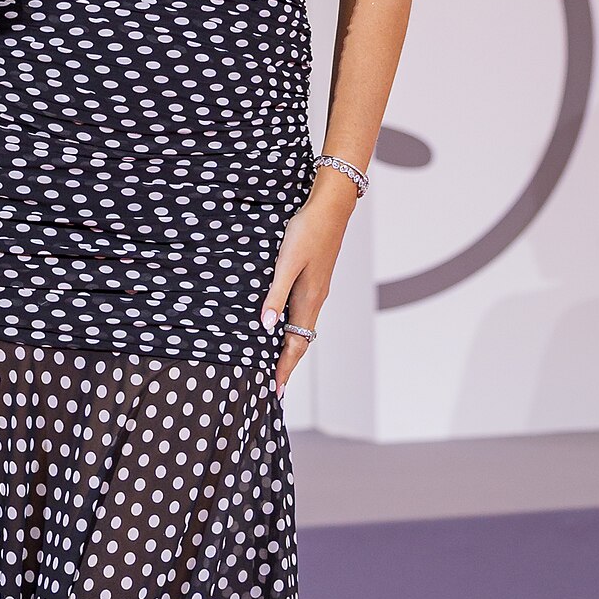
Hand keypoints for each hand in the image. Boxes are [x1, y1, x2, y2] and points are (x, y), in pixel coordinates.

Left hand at [261, 176, 355, 389]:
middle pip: (301, 341)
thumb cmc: (307, 231)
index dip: (284, 367)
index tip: (275, 390)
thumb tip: (267, 326)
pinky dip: (294, 328)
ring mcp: (317, 290)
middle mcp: (316, 299)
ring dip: (290, 347)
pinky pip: (304, 313)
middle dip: (287, 364)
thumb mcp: (286, 263)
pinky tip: (284, 326)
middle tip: (275, 386)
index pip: (296, 344)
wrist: (331, 208)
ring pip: (303, 327)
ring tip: (277, 363)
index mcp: (309, 299)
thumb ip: (275, 294)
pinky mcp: (316, 280)